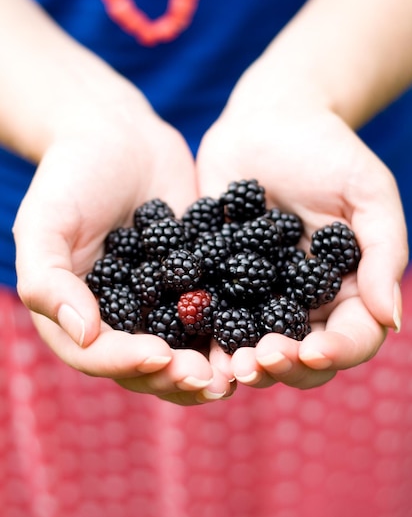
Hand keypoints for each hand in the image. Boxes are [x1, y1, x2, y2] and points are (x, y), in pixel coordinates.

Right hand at [13, 87, 233, 404]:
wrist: (121, 138)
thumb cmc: (72, 175)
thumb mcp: (44, 223)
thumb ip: (49, 281)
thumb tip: (85, 335)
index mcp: (76, 314)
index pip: (98, 354)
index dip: (126, 362)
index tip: (159, 357)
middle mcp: (120, 317)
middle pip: (145, 365)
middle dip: (177, 376)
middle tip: (210, 378)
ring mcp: (161, 303)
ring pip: (185, 348)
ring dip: (211, 364)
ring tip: (240, 369)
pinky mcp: (196, 283)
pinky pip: (214, 311)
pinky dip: (234, 326)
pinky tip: (262, 332)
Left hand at [196, 59, 407, 389]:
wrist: (267, 120)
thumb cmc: (327, 149)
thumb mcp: (367, 191)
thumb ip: (382, 252)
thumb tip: (392, 320)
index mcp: (346, 287)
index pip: (352, 336)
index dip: (336, 352)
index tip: (313, 351)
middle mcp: (301, 301)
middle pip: (300, 354)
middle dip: (282, 366)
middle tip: (258, 361)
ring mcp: (256, 294)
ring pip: (252, 344)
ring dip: (240, 361)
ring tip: (226, 366)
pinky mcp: (215, 278)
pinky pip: (209, 310)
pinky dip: (201, 329)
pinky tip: (184, 336)